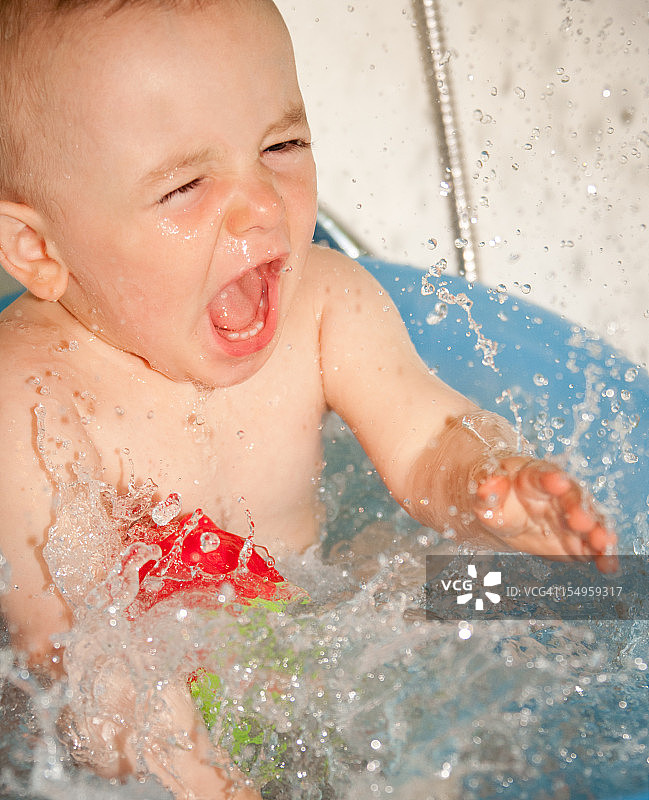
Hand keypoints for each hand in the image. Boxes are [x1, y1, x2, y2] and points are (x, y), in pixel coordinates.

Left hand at [472, 456, 617, 572]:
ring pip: (589, 521)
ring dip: (597, 532)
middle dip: (579, 509)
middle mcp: (558, 494)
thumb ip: (486, 488)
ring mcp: (569, 516)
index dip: (551, 479)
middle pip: (573, 497)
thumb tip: (490, 485)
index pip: (543, 475)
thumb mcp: (482, 491)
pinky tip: (609, 565)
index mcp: (533, 476)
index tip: (558, 482)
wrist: (501, 512)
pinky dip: (602, 555)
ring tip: (604, 543)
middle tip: (582, 522)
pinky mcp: (576, 539)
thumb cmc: (494, 496)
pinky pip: (592, 546)